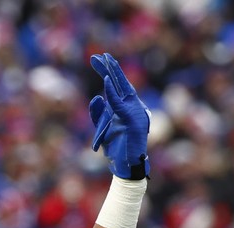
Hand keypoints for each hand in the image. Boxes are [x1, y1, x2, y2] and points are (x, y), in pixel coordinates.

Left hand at [88, 53, 150, 179]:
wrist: (125, 165)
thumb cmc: (116, 148)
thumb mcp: (103, 128)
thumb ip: (99, 113)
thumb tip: (97, 97)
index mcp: (127, 107)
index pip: (117, 86)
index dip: (107, 72)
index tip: (96, 59)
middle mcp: (134, 107)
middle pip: (121, 83)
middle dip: (110, 68)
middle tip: (100, 55)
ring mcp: (136, 113)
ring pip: (123, 89)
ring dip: (113, 75)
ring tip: (104, 61)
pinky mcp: (134, 121)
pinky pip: (121, 104)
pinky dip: (113, 92)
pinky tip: (106, 81)